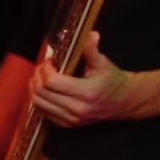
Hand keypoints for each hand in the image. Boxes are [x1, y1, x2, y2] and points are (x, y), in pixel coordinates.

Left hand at [29, 32, 154, 127]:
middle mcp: (77, 109)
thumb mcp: (103, 63)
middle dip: (38, 76)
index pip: (52, 82)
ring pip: (38, 104)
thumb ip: (92, 49)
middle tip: (43, 67)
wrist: (124, 101)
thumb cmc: (113, 81)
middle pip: (42, 92)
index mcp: (86, 93)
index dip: (46, 69)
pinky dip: (39, 100)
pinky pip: (43, 112)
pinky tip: (45, 89)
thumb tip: (90, 34)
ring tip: (42, 77)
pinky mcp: (68, 124)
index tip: (50, 61)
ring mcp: (71, 119)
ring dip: (35, 88)